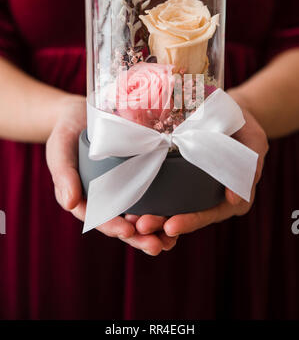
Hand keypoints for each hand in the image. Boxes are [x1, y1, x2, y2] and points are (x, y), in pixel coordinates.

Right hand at [46, 95, 177, 254]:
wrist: (83, 112)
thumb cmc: (66, 130)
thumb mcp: (60, 147)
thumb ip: (62, 172)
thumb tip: (70, 203)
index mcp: (83, 198)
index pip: (97, 217)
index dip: (112, 226)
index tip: (127, 231)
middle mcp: (104, 198)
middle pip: (121, 223)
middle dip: (138, 238)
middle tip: (156, 246)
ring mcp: (122, 189)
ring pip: (138, 215)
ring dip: (154, 230)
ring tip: (171, 240)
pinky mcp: (137, 177)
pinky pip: (150, 196)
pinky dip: (162, 209)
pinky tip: (177, 216)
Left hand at [128, 92, 268, 238]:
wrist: (229, 113)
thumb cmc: (244, 125)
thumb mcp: (253, 140)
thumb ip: (250, 165)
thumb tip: (234, 199)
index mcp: (234, 197)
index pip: (211, 214)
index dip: (191, 221)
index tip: (170, 226)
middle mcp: (214, 200)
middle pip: (189, 216)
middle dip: (164, 223)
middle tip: (141, 226)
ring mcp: (197, 192)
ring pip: (175, 209)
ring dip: (154, 216)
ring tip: (132, 219)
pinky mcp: (182, 179)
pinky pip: (167, 193)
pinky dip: (151, 199)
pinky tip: (132, 203)